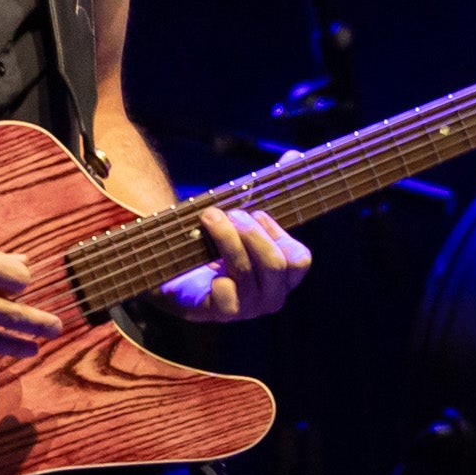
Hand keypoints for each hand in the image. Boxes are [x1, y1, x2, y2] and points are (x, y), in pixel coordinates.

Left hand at [161, 204, 311, 321]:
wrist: (176, 278)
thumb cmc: (214, 249)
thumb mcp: (240, 228)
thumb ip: (262, 206)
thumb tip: (287, 162)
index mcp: (283, 278)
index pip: (299, 259)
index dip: (277, 233)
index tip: (255, 214)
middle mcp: (271, 296)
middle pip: (275, 264)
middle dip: (252, 233)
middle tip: (231, 213)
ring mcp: (249, 308)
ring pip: (247, 271)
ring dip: (227, 238)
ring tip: (209, 217)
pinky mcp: (222, 312)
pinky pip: (226, 291)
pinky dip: (215, 273)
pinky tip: (203, 265)